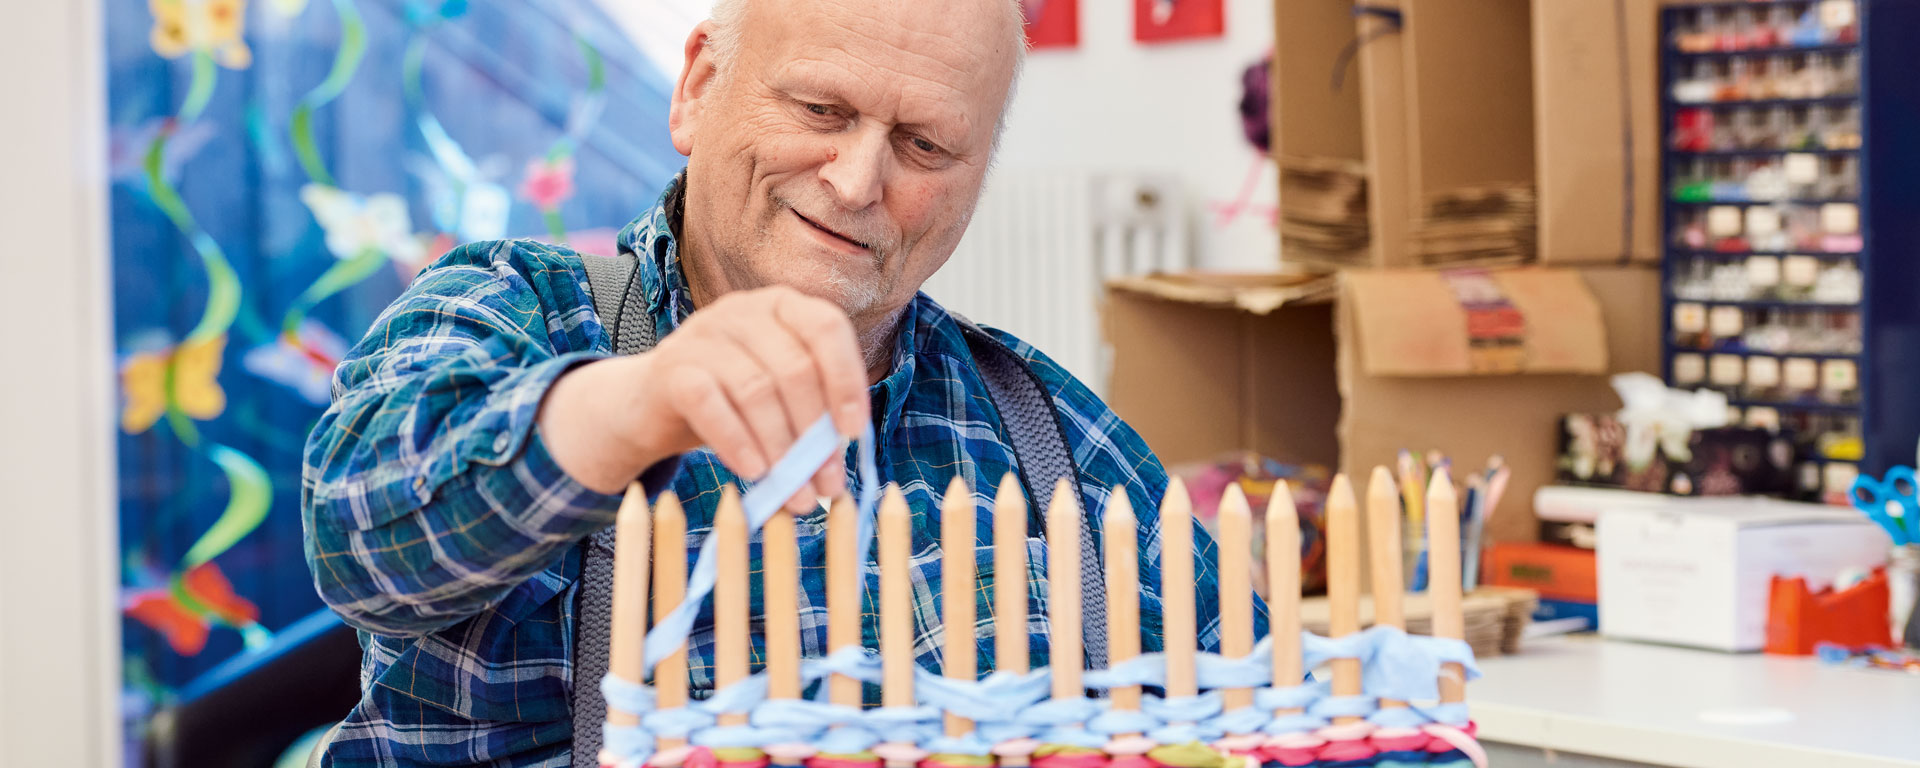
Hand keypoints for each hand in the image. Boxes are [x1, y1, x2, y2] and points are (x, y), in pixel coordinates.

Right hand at [542, 285, 869, 509]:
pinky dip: (737, 442)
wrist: (648, 405)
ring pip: (756, 389)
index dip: (845, 379)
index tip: (853, 432)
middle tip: (825, 485)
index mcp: (781, 307)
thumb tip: (834, 472)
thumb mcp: (776, 398)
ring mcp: (702, 334)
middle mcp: (743, 311)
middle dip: (814, 433)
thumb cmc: (727, 401)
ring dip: (781, 448)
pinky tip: (753, 472)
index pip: (826, 328)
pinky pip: (711, 404)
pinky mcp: (670, 368)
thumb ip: (809, 418)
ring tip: (794, 493)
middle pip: (794, 367)